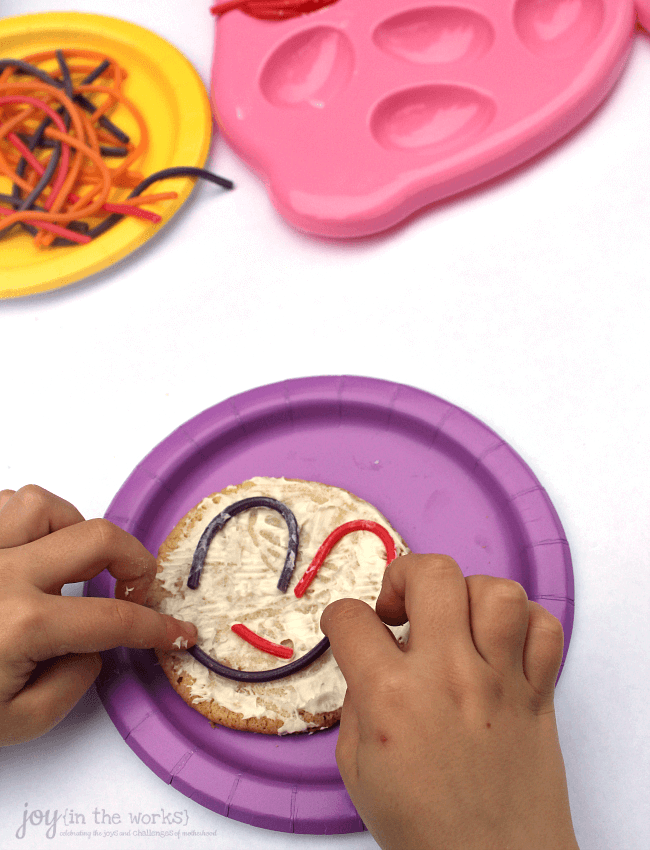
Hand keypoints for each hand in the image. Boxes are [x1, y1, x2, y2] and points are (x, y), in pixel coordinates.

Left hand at [0, 485, 196, 745]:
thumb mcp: (16, 725)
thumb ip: (73, 682)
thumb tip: (94, 648)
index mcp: (21, 624)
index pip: (114, 619)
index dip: (156, 627)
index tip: (174, 631)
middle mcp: (1, 574)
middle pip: (98, 537)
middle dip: (135, 562)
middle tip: (136, 589)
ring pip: (44, 505)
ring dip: (73, 530)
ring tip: (73, 562)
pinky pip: (0, 507)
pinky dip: (25, 523)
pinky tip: (26, 554)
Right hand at [321, 554, 578, 849]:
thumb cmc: (423, 828)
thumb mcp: (357, 771)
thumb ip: (357, 705)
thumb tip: (368, 664)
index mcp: (392, 697)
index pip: (352, 619)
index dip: (340, 617)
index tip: (348, 627)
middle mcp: (449, 675)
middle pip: (433, 575)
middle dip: (405, 576)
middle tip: (401, 608)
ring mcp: (501, 681)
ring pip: (496, 591)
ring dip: (468, 595)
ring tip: (455, 622)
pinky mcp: (540, 693)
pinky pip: (545, 628)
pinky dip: (523, 623)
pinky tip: (499, 644)